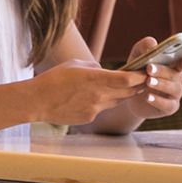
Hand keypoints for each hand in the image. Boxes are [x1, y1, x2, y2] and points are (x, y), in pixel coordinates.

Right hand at [31, 60, 148, 126]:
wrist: (36, 101)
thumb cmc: (52, 79)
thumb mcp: (74, 65)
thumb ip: (94, 67)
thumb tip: (105, 70)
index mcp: (96, 78)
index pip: (128, 78)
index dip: (140, 76)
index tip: (145, 72)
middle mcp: (99, 95)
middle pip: (129, 91)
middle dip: (138, 86)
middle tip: (143, 80)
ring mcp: (95, 108)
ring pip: (117, 101)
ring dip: (121, 95)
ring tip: (118, 88)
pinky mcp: (89, 118)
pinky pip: (102, 109)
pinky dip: (101, 103)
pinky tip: (89, 99)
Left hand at [118, 35, 181, 121]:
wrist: (128, 95)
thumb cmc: (136, 72)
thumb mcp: (136, 57)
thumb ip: (143, 48)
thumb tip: (152, 42)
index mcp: (174, 66)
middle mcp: (177, 80)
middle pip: (175, 75)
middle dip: (162, 71)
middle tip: (149, 68)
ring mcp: (175, 94)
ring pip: (173, 89)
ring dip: (161, 84)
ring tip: (148, 81)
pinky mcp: (170, 107)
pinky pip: (167, 104)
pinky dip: (158, 100)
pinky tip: (148, 97)